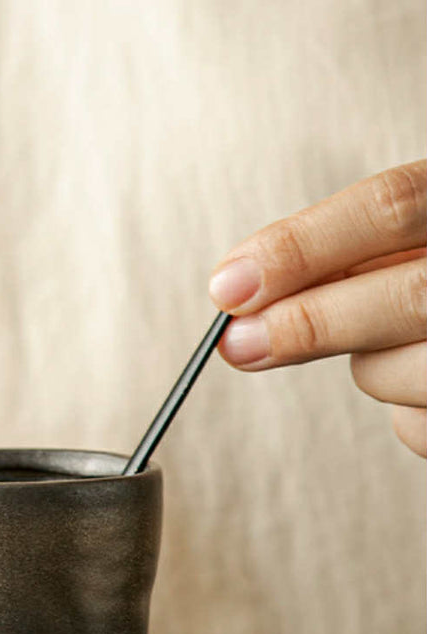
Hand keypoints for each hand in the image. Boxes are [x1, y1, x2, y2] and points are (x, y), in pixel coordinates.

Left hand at [209, 159, 425, 455]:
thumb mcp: (421, 247)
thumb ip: (353, 257)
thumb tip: (242, 299)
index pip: (394, 205)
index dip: (301, 246)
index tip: (229, 285)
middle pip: (407, 294)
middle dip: (309, 324)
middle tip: (239, 344)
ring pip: (400, 370)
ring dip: (374, 368)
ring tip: (412, 344)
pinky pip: (422, 426)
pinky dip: (411, 412)